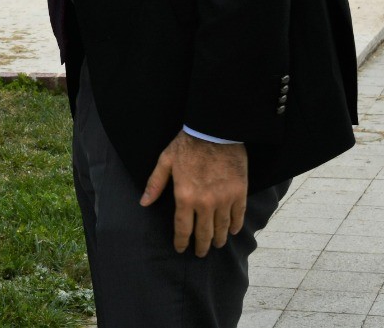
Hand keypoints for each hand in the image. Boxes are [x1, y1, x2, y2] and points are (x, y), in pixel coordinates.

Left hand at [139, 133, 247, 256]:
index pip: (183, 228)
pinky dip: (235, 226)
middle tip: (201, 253)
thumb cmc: (187, 145)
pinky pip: (238, 216)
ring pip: (222, 228)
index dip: (182, 242)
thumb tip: (144, 203)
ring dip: (219, 239)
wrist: (215, 131)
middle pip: (204, 233)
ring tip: (217, 245)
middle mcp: (205, 203)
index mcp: (185, 196)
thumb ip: (155, 184)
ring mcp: (224, 199)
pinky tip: (232, 231)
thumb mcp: (166, 161)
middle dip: (202, 246)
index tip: (181, 249)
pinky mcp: (239, 193)